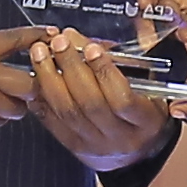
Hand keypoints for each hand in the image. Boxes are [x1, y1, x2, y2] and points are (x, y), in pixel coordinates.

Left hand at [23, 29, 182, 175]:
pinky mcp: (75, 148)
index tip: (91, 48)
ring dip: (50, 79)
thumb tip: (88, 37)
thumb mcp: (150, 85)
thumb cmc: (146, 109)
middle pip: (90, 103)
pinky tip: (35, 78)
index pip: (122, 99)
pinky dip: (41, 98)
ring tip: (40, 53)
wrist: (140, 150)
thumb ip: (124, 60)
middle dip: (71, 68)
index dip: (105, 72)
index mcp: (146, 122)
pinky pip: (52, 122)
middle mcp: (120, 138)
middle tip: (59, 43)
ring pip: (67, 112)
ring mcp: (95, 146)